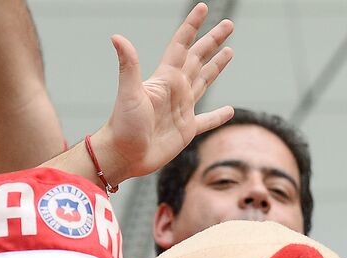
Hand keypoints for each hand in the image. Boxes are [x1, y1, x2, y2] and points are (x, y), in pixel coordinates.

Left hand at [91, 3, 235, 183]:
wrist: (125, 154)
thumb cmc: (124, 124)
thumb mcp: (129, 92)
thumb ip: (129, 65)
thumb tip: (117, 37)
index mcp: (166, 78)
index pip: (182, 45)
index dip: (192, 26)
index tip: (204, 8)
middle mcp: (176, 89)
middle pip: (199, 58)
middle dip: (213, 40)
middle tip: (228, 25)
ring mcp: (183, 109)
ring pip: (204, 81)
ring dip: (217, 67)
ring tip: (229, 52)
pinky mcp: (187, 130)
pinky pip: (208, 121)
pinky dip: (219, 116)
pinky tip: (230, 111)